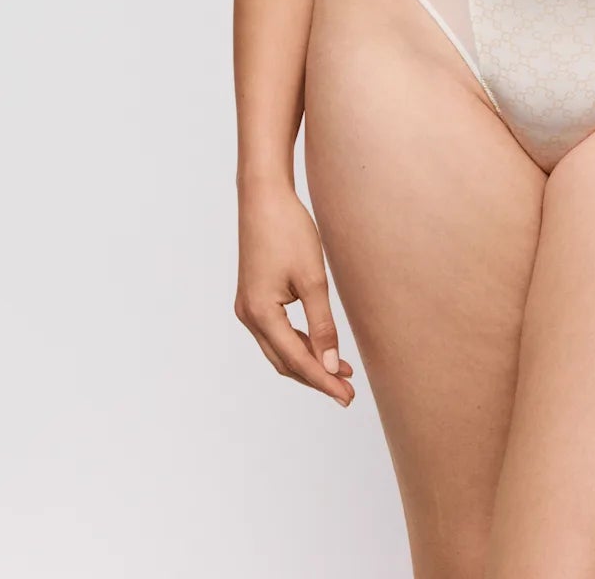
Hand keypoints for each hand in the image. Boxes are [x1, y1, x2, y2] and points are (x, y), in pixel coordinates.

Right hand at [235, 177, 354, 406]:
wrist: (264, 197)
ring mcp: (247, 307)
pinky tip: (319, 343)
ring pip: (279, 349)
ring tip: (340, 370)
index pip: (297, 360)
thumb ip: (322, 324)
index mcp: (260, 313)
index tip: (347, 396)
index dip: (323, 381)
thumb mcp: (312, 279)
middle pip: (285, 361)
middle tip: (347, 391)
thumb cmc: (288, 231)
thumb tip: (331, 365)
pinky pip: (275, 333)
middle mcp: (248, 316)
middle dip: (316, 377)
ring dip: (308, 361)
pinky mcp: (253, 297)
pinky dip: (297, 343)